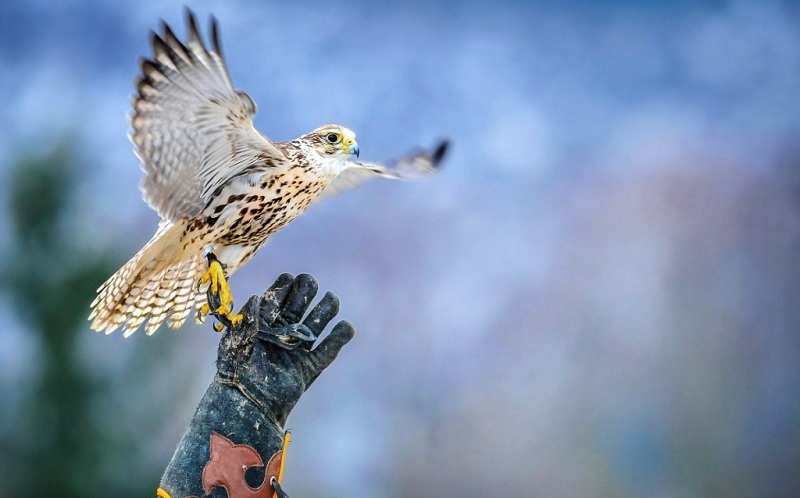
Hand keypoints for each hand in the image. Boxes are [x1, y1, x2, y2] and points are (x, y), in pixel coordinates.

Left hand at [216, 273, 355, 426]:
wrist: (246, 405)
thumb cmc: (235, 373)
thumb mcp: (236, 343)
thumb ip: (248, 320)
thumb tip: (258, 296)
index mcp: (261, 325)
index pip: (276, 299)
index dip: (284, 287)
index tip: (291, 278)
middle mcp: (281, 334)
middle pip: (299, 306)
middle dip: (306, 292)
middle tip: (311, 283)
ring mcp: (296, 350)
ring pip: (315, 324)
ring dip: (325, 310)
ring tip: (332, 299)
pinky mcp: (307, 368)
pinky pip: (327, 350)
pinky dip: (338, 338)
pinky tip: (346, 326)